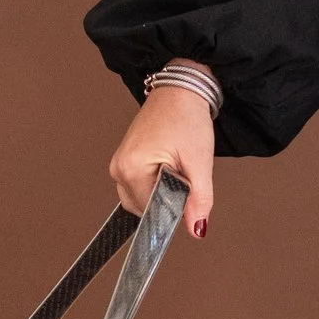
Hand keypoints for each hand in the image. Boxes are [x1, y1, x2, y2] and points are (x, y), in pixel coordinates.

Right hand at [110, 88, 214, 236]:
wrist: (180, 90)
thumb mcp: (199, 161)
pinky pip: (139, 187)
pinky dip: (156, 184)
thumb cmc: (186, 117)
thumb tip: (196, 228)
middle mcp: (119, 168)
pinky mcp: (125, 160)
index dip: (174, 208)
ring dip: (161, 193)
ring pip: (141, 199)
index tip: (188, 192)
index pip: (151, 211)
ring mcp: (119, 164)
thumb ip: (199, 199)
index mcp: (132, 167)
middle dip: (167, 200)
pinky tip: (168, 167)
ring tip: (176, 167)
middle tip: (184, 173)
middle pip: (144, 208)